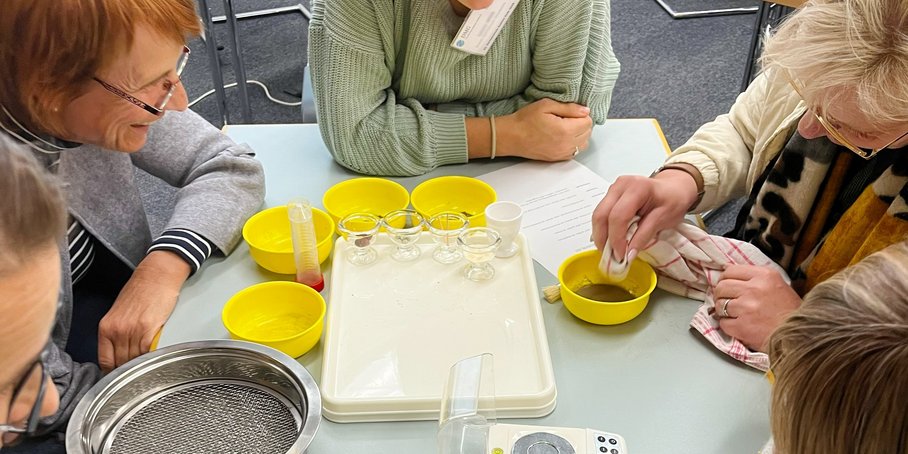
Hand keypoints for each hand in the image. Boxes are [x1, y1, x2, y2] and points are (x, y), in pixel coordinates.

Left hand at [97, 251, 189, 371]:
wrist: (157, 275)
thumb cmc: (140, 291)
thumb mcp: (119, 313)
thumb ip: (116, 333)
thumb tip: (120, 353)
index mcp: (106, 328)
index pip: (105, 361)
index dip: (114, 371)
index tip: (121, 374)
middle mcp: (117, 331)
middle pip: (121, 363)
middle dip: (129, 368)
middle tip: (138, 370)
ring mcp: (132, 331)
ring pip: (135, 360)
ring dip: (142, 363)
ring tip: (149, 363)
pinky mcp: (149, 330)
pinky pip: (148, 353)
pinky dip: (152, 357)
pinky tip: (155, 355)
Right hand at [497, 98, 592, 160]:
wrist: (511, 136)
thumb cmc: (525, 120)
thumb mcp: (546, 105)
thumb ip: (569, 108)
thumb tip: (585, 111)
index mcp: (565, 130)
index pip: (588, 122)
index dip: (581, 114)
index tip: (571, 111)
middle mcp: (566, 144)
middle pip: (588, 133)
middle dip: (582, 124)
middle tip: (568, 118)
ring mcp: (561, 153)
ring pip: (583, 144)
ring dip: (579, 135)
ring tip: (567, 128)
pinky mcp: (557, 158)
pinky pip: (574, 152)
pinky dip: (573, 144)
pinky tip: (563, 137)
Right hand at [591, 169, 697, 259]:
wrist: (674, 187)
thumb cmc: (673, 200)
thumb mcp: (664, 219)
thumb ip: (645, 235)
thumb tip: (629, 253)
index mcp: (636, 188)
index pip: (618, 216)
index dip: (616, 238)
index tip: (620, 255)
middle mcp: (621, 185)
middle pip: (601, 214)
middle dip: (603, 238)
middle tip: (610, 256)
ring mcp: (614, 189)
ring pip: (598, 215)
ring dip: (601, 235)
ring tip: (610, 250)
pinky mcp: (611, 195)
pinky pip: (602, 213)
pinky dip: (604, 229)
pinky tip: (611, 240)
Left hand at [712, 264, 801, 351]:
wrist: (800, 335)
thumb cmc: (790, 312)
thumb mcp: (778, 284)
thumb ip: (755, 278)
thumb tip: (729, 274)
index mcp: (764, 275)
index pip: (730, 270)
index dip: (725, 279)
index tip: (727, 285)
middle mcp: (754, 289)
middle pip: (721, 286)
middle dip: (722, 295)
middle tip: (728, 301)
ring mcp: (747, 308)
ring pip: (719, 304)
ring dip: (723, 311)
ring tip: (736, 314)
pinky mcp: (742, 326)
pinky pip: (723, 323)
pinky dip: (728, 325)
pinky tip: (739, 325)